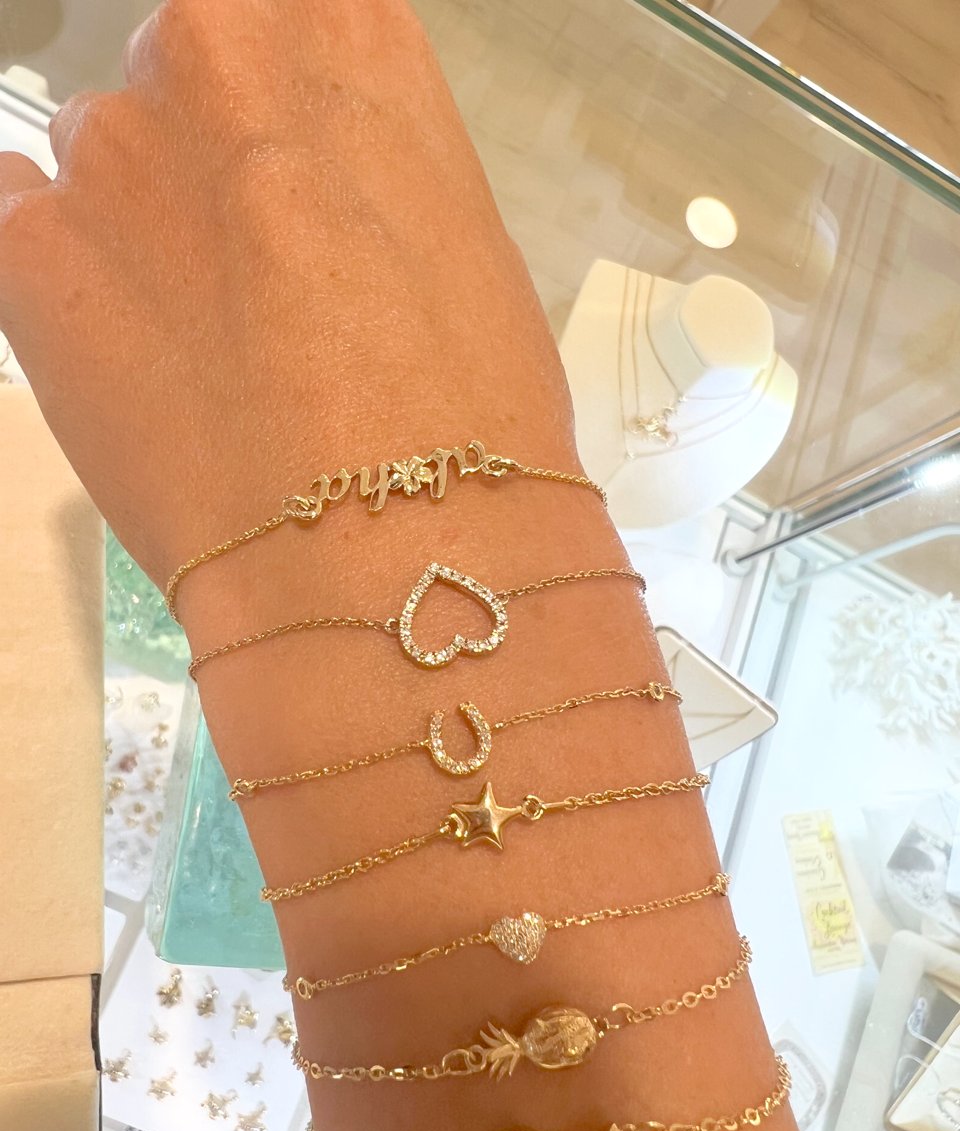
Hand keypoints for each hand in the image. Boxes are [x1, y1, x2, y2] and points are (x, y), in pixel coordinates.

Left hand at [0, 0, 572, 589]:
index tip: (289, 178)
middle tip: (259, 282)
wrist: (393, 549)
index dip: (282, 117)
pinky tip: (130, 351)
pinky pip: (20, 223)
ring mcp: (112, 145)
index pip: (273, 24)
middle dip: (209, 162)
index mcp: (348, 33)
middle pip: (183, 77)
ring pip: (105, 160)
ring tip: (209, 352)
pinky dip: (65, 278)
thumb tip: (315, 191)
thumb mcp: (462, 242)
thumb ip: (366, 171)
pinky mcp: (30, 249)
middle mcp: (218, 50)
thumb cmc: (471, 415)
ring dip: (144, 232)